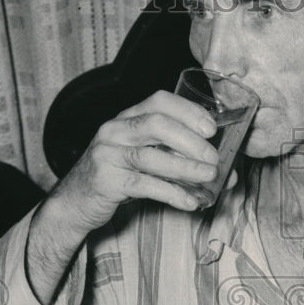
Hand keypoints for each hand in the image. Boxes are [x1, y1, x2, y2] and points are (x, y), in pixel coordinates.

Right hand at [51, 90, 220, 236]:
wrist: (75, 202)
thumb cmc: (118, 177)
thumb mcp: (145, 160)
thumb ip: (180, 160)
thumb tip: (228, 172)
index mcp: (127, 118)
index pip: (159, 101)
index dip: (188, 111)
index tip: (212, 128)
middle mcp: (115, 130)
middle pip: (156, 124)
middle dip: (191, 140)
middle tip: (214, 158)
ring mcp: (108, 154)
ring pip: (151, 156)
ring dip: (186, 167)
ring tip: (210, 178)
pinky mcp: (106, 181)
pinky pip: (144, 185)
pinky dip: (171, 193)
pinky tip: (190, 202)